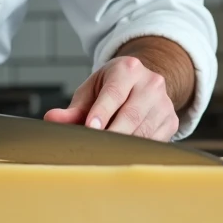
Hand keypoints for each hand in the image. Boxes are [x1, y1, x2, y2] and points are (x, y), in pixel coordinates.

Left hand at [43, 55, 179, 141]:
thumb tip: (52, 119)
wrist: (142, 83)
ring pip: (143, 131)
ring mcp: (164, 102)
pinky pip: (153, 142)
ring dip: (123, 146)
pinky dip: (136, 151)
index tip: (90, 128)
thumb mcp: (91, 91)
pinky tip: (123, 153)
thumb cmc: (111, 87)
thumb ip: (73, 108)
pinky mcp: (171, 121)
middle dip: (111, 134)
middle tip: (93, 148)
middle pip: (130, 114)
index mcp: (128, 69)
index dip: (102, 112)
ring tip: (104, 153)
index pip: (114, 92)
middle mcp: (150, 83)